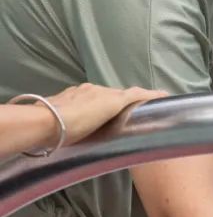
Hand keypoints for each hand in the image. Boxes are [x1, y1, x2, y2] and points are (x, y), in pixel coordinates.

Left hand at [51, 84, 166, 143]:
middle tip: (135, 113)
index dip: (150, 95)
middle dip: (128, 101)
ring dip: (108, 104)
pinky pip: (87, 97)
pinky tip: (88, 115)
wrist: (43, 122)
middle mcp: (97, 89)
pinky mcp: (68, 94)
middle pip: (118, 94)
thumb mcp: (101, 123)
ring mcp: (81, 90)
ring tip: (110, 118)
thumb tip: (128, 110)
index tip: (164, 96)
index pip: (134, 93)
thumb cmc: (74, 127)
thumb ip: (118, 114)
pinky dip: (93, 104)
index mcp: (109, 97)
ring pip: (102, 95)